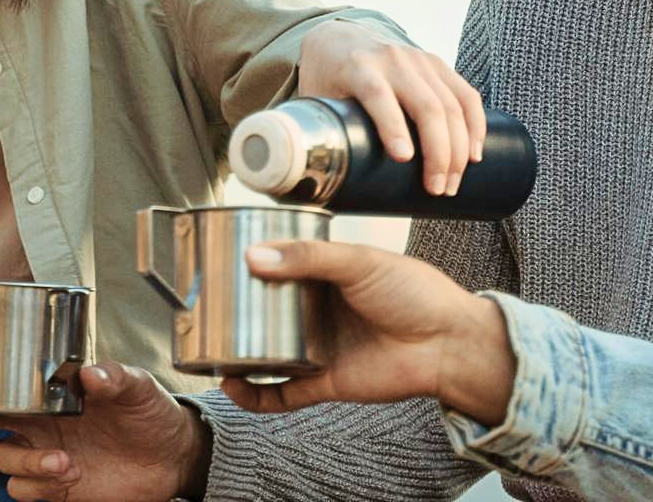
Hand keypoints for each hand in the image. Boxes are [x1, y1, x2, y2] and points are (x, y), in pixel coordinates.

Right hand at [0, 347, 208, 501]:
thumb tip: (90, 373)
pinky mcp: (52, 486)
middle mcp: (37, 419)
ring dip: (26, 461)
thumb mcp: (139, 386)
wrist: (171, 458)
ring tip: (65, 462)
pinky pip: (21, 489)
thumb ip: (116, 377)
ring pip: (2, 457)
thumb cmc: (150, 412)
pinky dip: (39, 486)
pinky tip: (71, 477)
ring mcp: (41, 452)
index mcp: (49, 388)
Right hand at [220, 241, 513, 424]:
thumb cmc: (416, 292)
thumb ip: (308, 258)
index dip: (251, 263)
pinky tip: (235, 386)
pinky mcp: (324, 381)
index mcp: (326, 274)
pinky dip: (256, 395)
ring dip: (237, 352)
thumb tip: (255, 258)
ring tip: (207, 346)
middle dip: (235, 308)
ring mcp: (319, 346)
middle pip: (266, 309)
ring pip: (267, 351)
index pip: (279, 264)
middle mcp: (318, 310)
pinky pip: (282, 393)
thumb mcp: (359, 261)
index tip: (219, 258)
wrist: (449, 343)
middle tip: (204, 303)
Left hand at [295, 19, 484, 195]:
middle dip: (438, 152)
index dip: (392, 126)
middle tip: (436, 190)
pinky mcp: (437, 64)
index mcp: (357, 66)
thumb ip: (313, 133)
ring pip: (451, 104)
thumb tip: (308, 183)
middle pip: (426, 106)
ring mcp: (419, 59)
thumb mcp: (314, 99)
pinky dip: (475, 124)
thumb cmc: (325, 78)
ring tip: (453, 183)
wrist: (338, 37)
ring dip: (459, 148)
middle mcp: (392, 59)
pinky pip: (465, 94)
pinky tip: (475, 153)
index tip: (404, 158)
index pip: (378, 95)